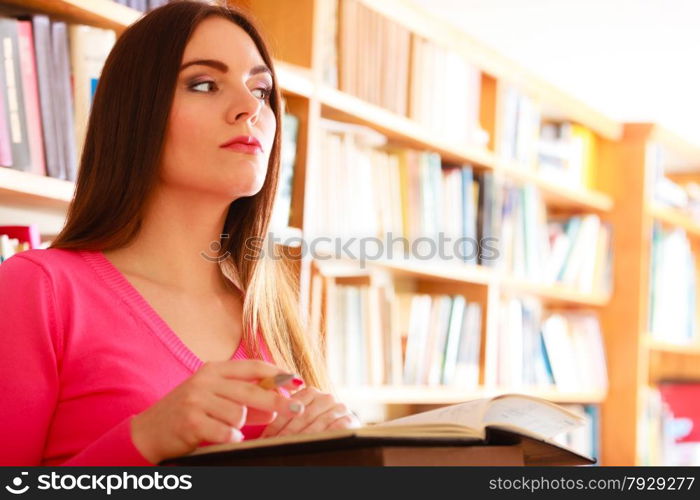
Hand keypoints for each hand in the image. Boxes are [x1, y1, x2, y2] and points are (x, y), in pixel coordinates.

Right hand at [130, 360, 304, 463]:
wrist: (149, 431)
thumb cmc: (188, 413)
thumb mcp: (214, 398)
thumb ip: (244, 399)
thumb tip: (276, 406)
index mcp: (213, 369)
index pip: (252, 366)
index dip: (277, 373)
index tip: (297, 381)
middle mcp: (205, 380)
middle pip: (251, 389)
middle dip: (277, 400)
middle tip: (295, 409)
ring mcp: (196, 400)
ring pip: (239, 413)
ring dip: (240, 426)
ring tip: (225, 428)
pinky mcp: (191, 421)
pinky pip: (226, 432)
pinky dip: (230, 438)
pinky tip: (224, 438)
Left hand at [260, 387, 360, 437]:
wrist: (340, 436)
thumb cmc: (313, 430)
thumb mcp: (299, 422)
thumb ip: (285, 419)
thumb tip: (261, 435)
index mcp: (310, 393)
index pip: (291, 406)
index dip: (277, 425)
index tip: (265, 439)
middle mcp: (326, 398)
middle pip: (303, 416)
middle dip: (288, 433)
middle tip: (276, 446)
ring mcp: (339, 408)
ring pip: (318, 423)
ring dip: (303, 438)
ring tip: (290, 448)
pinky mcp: (351, 420)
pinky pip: (335, 428)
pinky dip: (323, 437)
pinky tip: (314, 445)